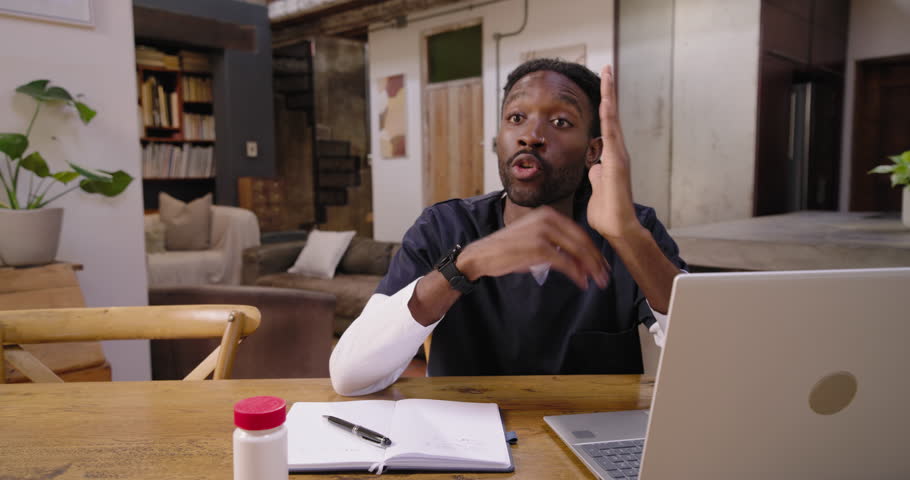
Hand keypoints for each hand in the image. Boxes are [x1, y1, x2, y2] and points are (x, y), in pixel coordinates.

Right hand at [457, 206, 609, 289]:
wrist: (483, 254)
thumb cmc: (508, 249)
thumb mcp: (534, 238)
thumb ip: (556, 243)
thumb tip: (579, 260)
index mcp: (548, 214)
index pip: (579, 232)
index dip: (593, 249)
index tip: (601, 263)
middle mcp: (547, 219)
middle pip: (581, 241)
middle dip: (596, 260)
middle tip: (605, 275)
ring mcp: (543, 232)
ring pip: (577, 251)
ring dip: (590, 268)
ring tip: (598, 281)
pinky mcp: (539, 248)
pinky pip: (565, 262)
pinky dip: (576, 274)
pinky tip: (582, 282)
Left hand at [587, 65, 641, 239]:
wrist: (618, 227)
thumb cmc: (607, 212)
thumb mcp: (598, 188)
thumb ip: (597, 176)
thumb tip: (595, 168)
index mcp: (611, 157)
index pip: (607, 124)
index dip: (604, 104)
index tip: (603, 84)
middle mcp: (618, 152)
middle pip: (611, 115)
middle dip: (609, 91)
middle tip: (607, 67)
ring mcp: (619, 155)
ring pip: (613, 119)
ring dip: (610, 96)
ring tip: (608, 73)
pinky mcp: (617, 162)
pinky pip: (611, 135)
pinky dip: (609, 117)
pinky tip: (605, 101)